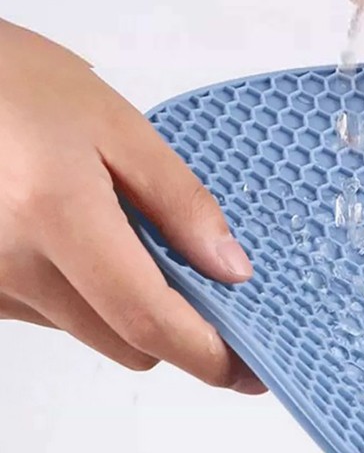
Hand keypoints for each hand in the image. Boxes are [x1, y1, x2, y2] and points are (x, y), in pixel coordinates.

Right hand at [0, 20, 264, 393]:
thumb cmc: (22, 84)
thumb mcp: (118, 125)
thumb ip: (180, 202)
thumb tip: (232, 271)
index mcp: (56, 214)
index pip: (146, 318)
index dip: (206, 354)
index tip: (250, 368)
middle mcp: (12, 263)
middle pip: (125, 342)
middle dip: (176, 326)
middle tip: (209, 284)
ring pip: (92, 331)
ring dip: (128, 305)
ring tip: (127, 233)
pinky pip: (54, 313)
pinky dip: (86, 291)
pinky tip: (82, 236)